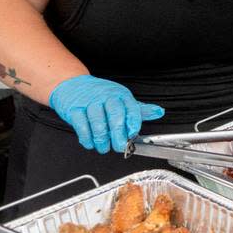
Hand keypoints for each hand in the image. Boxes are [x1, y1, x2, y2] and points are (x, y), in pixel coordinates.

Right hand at [49, 75, 163, 153]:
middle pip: (115, 115)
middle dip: (118, 134)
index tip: (133, 134)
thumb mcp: (122, 99)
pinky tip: (90, 143)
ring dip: (101, 139)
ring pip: (97, 122)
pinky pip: (81, 125)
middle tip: (120, 147)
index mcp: (120, 95)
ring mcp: (89, 102)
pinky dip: (86, 138)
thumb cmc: (100, 95)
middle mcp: (105, 96)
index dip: (133, 122)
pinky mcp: (74, 109)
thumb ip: (139, 109)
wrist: (73, 85)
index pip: (131, 107)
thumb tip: (159, 112)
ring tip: (104, 147)